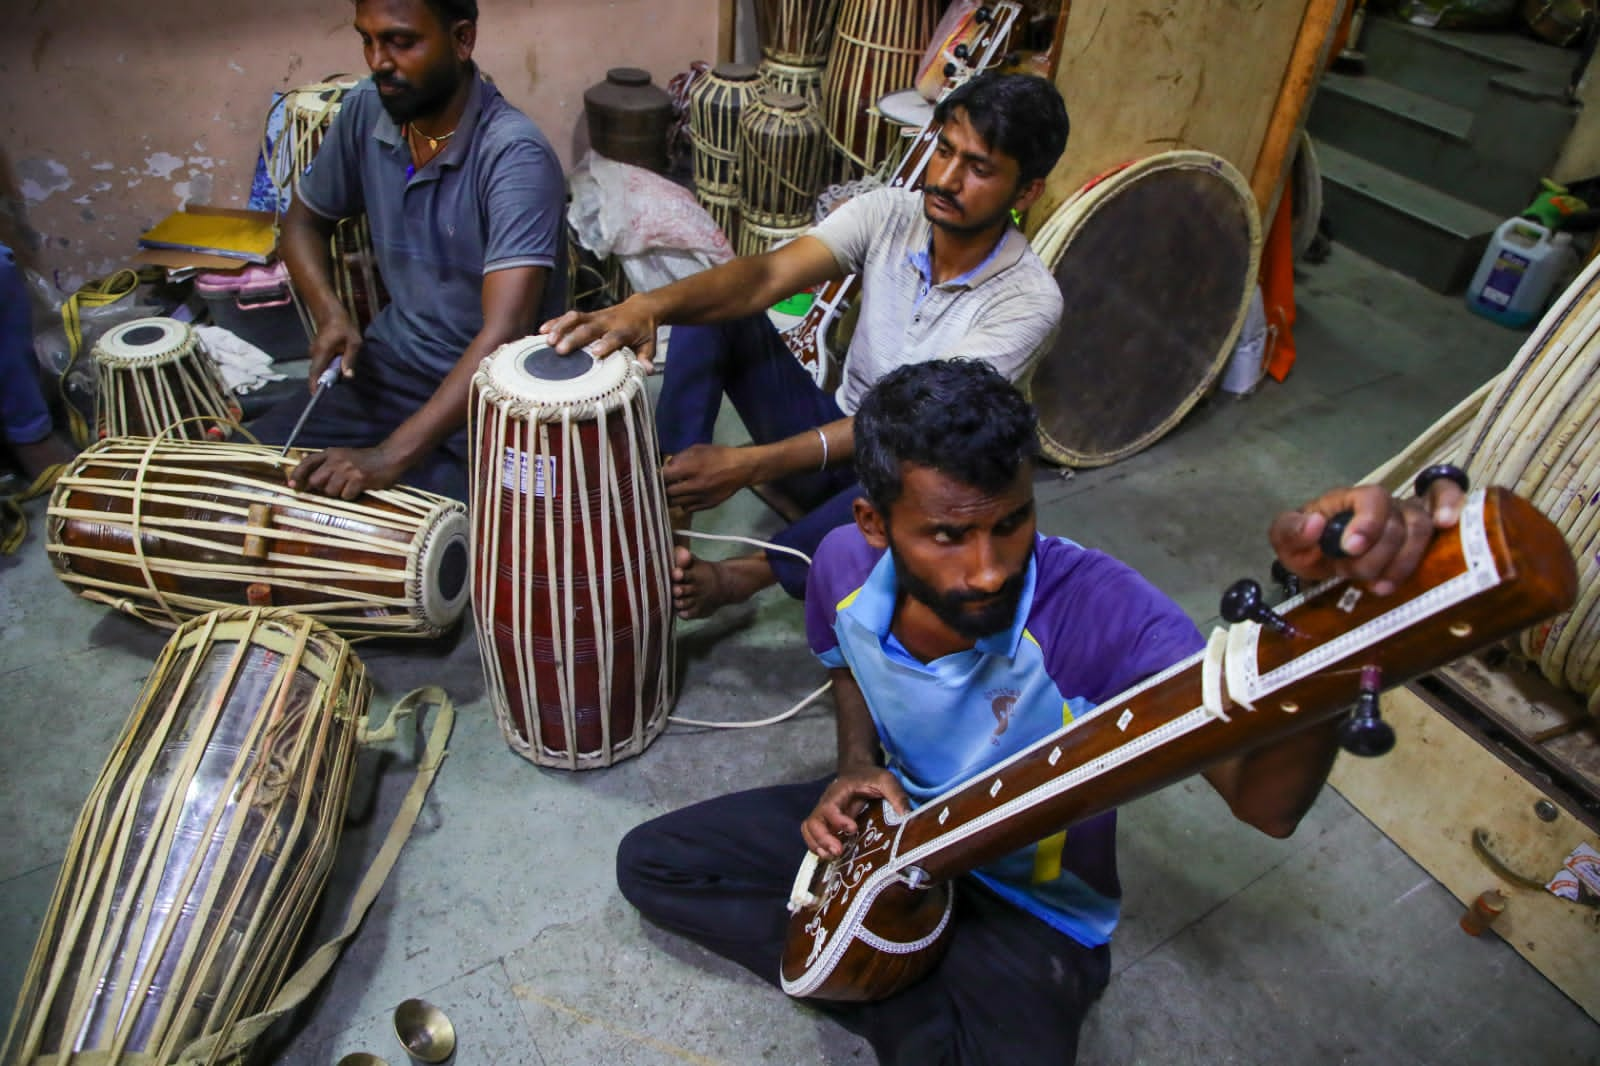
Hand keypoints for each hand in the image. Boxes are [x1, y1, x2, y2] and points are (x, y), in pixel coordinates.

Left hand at [287, 446, 401, 499]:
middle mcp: (336, 460)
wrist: (388, 457)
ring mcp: (347, 470)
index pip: (307, 463)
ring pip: (330, 491)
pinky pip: (345, 496)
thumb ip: (327, 464)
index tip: (291, 486)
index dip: (297, 475)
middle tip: (332, 487)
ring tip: (348, 487)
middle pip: (315, 481)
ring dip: (337, 493)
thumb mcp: (343, 456)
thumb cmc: (365, 460)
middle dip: (321, 488)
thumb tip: (309, 480)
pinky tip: (358, 489)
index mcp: (331, 453)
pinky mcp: (358, 479)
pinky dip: (350, 496)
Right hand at [308, 310, 363, 388]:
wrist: (330, 313)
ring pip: (319, 368)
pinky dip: (327, 369)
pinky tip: (337, 370)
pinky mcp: (317, 351)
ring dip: (327, 375)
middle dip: (324, 382)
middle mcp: (315, 354)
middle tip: (334, 391)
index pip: (315, 372)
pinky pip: (321, 364)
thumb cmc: (343, 326)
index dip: (314, 384)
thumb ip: (350, 359)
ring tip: (337, 381)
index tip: (315, 396)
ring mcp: (314, 352)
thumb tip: (347, 376)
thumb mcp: (353, 342)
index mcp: (322, 352)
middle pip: (317, 373)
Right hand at [540, 297, 658, 370]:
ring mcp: (595, 317)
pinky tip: (541, 331)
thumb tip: (647, 371)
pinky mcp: (586, 315)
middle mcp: (608, 322)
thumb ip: (646, 357)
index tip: (595, 353)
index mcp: (625, 330)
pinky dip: (555, 322)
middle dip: (574, 338)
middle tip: (560, 350)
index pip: (615, 336)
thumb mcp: (650, 345)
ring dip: (561, 328)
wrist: (641, 308)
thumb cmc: (644, 332)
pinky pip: (569, 317)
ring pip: (576, 319)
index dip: (606, 343)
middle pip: (589, 328)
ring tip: (546, 340)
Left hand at [663, 444, 758, 512]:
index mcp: (692, 468)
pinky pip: (687, 509)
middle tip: (662, 485)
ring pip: (676, 504)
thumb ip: (680, 457)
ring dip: (672, 498)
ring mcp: (701, 497)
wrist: (742, 468)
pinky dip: (683, 504)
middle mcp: (695, 485)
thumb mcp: (698, 449)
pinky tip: (686, 496)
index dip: (658, 477)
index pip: (665, 476)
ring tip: (672, 492)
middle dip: (663, 489)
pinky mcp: (707, 505)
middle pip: (668, 493)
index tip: (655, 475)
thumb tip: (665, 467)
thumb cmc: (719, 455)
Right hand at [801, 767, 910, 859]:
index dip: (837, 820)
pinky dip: (817, 847)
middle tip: (838, 851)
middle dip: (823, 838)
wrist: (858, 771)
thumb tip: (906, 816)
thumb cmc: (870, 777)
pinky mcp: (826, 823)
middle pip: (813, 822)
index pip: (828, 807)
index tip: (853, 829)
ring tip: (833, 856)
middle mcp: (826, 803)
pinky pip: (812, 835)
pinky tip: (830, 856)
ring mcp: (824, 814)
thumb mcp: (886, 780)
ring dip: (817, 845)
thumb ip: (896, 795)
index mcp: (838, 792)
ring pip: (809, 829)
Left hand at [1269, 478, 1465, 594]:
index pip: (1372, 500)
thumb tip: (1314, 525)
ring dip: (1404, 561)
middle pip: (1398, 524)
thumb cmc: (1308, 544)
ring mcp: (1406, 513)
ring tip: (1380, 586)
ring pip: (1422, 529)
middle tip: (1352, 575)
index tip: (1350, 549)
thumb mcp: (1286, 540)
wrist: (1323, 556)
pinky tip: (1449, 524)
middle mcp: (1383, 504)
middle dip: (1376, 557)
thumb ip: (1290, 531)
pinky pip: (1446, 500)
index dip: (1368, 524)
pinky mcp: (1423, 529)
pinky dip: (1452, 505)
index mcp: (1350, 499)